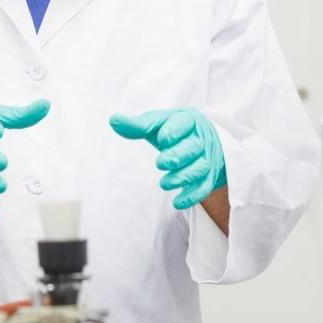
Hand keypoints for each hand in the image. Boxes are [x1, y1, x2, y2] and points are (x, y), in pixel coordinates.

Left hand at [109, 108, 226, 209]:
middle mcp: (201, 139)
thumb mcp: (158, 124)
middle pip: (194, 147)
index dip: (175, 131)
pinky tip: (177, 203)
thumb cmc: (175, 130)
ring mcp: (207, 158)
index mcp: (188, 120)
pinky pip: (204, 187)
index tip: (163, 139)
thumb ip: (138, 125)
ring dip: (183, 177)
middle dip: (178, 156)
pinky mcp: (208, 176)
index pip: (185, 123)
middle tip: (161, 163)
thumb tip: (114, 120)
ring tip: (164, 183)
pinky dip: (192, 197)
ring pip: (200, 168)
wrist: (204, 141)